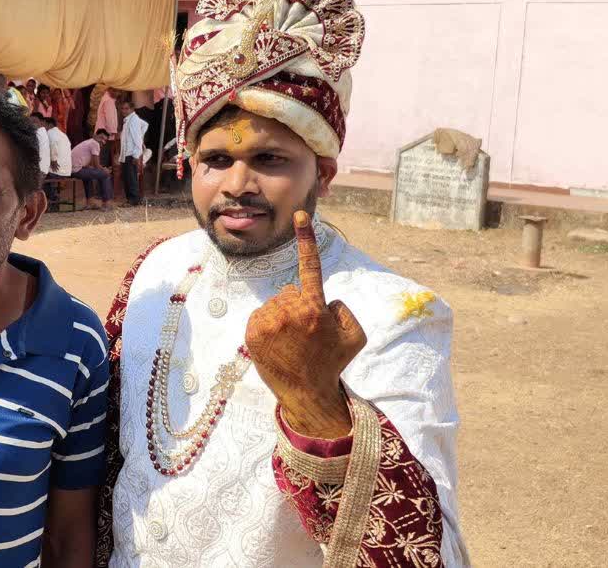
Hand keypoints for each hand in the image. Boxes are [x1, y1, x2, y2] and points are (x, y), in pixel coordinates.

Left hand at [244, 211, 366, 438]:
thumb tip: (324, 300)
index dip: (306, 238)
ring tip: (292, 342)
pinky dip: (269, 325)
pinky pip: (262, 315)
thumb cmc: (333, 363)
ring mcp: (268, 320)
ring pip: (276, 303)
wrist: (306, 393)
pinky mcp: (252, 331)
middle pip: (291, 291)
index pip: (310, 265)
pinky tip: (278, 344)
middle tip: (307, 334)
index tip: (299, 214)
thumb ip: (344, 309)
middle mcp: (290, 310)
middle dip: (299, 305)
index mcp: (316, 307)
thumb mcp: (354, 335)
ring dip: (284, 316)